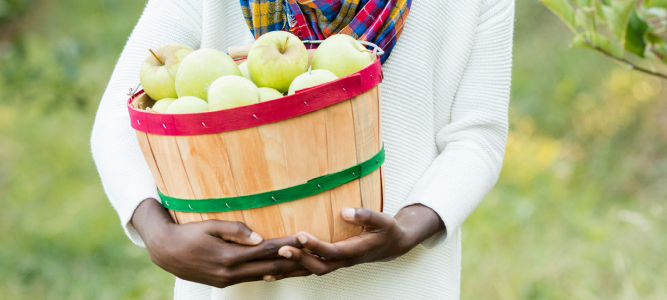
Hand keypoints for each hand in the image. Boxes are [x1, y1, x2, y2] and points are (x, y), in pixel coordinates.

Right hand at [131, 199, 308, 287]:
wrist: (165, 251)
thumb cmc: (187, 233)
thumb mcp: (209, 225)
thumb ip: (234, 230)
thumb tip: (258, 237)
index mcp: (229, 256)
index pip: (266, 250)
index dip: (287, 245)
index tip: (304, 239)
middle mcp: (230, 272)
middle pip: (269, 267)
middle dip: (293, 262)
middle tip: (314, 255)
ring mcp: (227, 280)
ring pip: (263, 276)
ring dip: (284, 271)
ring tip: (305, 265)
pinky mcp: (224, 282)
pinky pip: (252, 278)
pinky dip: (268, 274)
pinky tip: (281, 271)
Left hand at [272, 204, 444, 278]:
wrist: (392, 245)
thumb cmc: (387, 231)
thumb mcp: (383, 220)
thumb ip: (365, 215)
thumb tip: (345, 211)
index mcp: (356, 250)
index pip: (333, 251)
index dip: (316, 245)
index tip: (300, 235)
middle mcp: (345, 261)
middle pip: (319, 267)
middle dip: (299, 260)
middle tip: (281, 249)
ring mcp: (337, 264)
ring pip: (312, 273)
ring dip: (291, 271)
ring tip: (268, 268)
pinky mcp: (331, 263)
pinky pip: (310, 271)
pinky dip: (292, 272)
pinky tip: (273, 273)